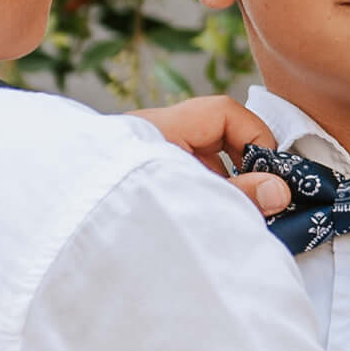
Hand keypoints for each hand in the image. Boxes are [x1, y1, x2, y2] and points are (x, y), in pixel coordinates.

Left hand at [130, 95, 290, 215]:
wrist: (70, 238)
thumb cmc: (124, 214)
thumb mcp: (191, 201)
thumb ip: (238, 196)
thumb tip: (279, 191)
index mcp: (161, 131)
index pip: (223, 113)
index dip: (254, 136)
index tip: (269, 175)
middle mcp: (152, 139)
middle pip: (215, 136)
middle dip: (243, 167)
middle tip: (261, 200)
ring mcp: (146, 162)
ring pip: (202, 163)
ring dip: (225, 187)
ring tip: (237, 218)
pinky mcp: (143, 186)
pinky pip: (185, 182)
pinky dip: (204, 198)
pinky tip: (212, 223)